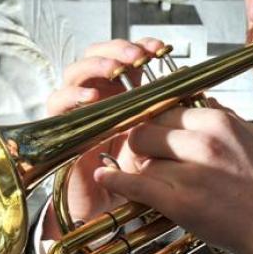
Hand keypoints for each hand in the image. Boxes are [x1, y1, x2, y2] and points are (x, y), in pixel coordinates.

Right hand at [42, 37, 164, 240]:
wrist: (115, 206)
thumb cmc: (139, 173)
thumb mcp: (160, 140)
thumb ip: (169, 114)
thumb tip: (194, 87)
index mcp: (122, 91)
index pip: (125, 56)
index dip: (139, 46)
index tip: (160, 48)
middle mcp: (98, 94)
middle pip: (97, 55)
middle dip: (116, 49)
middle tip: (137, 56)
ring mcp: (79, 108)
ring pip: (75, 72)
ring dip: (95, 66)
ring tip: (116, 70)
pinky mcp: (63, 127)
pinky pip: (58, 103)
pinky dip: (72, 96)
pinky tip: (91, 97)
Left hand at [94, 103, 252, 253]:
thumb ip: (225, 116)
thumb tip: (203, 101)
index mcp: (218, 123)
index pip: (164, 110)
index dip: (153, 122)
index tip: (147, 128)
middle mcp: (203, 143)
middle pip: (145, 130)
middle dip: (141, 143)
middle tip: (146, 154)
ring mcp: (191, 173)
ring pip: (142, 159)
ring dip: (142, 169)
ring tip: (152, 178)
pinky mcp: (180, 202)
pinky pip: (135, 184)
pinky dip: (116, 180)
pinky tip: (105, 176)